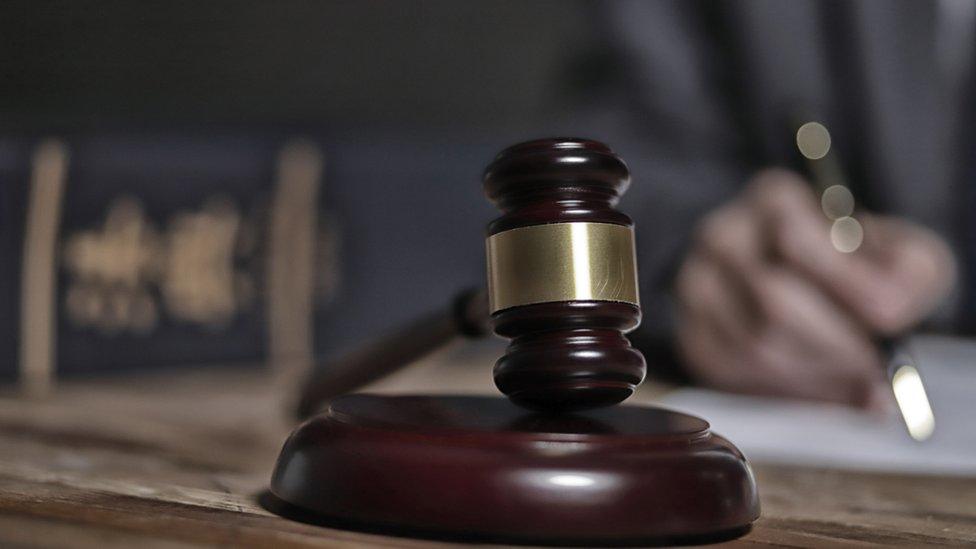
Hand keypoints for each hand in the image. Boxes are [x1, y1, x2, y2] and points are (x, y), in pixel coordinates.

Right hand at [674, 169, 955, 407]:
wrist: (816, 290)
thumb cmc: (862, 270)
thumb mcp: (901, 254)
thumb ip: (906, 274)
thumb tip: (885, 317)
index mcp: (773, 199)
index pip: (793, 239)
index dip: (845, 286)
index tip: (891, 319)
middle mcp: (722, 235)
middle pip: (772, 300)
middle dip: (835, 344)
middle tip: (876, 369)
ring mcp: (697, 286)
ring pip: (752, 345)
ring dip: (815, 374)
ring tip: (853, 381)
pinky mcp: (692, 335)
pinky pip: (733, 374)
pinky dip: (785, 391)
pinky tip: (818, 385)